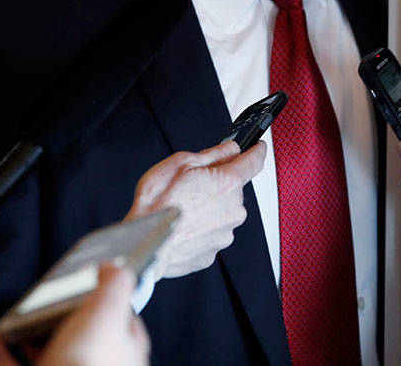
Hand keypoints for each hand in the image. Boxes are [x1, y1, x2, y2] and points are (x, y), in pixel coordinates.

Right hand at [0, 264, 148, 365]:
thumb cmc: (90, 362)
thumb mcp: (108, 308)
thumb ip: (115, 282)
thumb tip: (111, 267)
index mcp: (124, 353)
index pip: (122, 322)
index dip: (107, 301)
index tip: (91, 284)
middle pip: (79, 339)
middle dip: (59, 319)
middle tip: (46, 301)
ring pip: (44, 355)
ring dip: (26, 334)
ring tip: (13, 316)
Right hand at [125, 140, 265, 278]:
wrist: (143, 243)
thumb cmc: (157, 204)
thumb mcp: (181, 162)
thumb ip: (213, 154)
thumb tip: (231, 149)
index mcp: (228, 184)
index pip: (254, 162)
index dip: (256, 151)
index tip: (258, 148)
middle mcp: (234, 210)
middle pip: (233, 189)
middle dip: (217, 184)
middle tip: (191, 185)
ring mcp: (225, 234)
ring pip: (222, 212)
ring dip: (208, 208)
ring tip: (181, 209)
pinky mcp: (212, 252)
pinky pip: (210, 232)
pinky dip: (199, 228)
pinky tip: (181, 225)